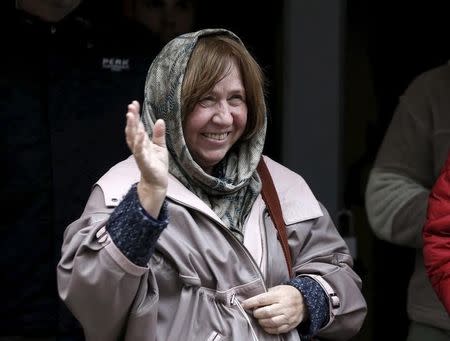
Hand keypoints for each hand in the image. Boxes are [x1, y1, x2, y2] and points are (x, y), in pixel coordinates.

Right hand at [125, 100, 167, 217]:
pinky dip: (139, 143)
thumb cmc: (157, 165)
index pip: (137, 126)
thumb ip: (159, 134)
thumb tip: (160, 120)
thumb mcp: (160, 147)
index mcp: (142, 142)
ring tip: (132, 116)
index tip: (134, 103)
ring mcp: (140, 155)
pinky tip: (140, 134)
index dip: (135, 115)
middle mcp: (139, 147)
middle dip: (131, 119)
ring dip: (132, 128)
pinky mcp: (144, 163)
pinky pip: (140, 152)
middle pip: (133, 131)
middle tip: (130, 107)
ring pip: (133, 140)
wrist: (157, 182)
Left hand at [241, 285, 306, 334]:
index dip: (251, 302)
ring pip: (271, 322)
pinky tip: (265, 325)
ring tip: (260, 318)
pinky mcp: (290, 325)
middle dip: (257, 313)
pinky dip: (268, 328)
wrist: (305, 301)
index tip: (244, 304)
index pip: (262, 299)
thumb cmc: (288, 293)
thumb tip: (253, 299)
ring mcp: (288, 317)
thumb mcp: (278, 288)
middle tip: (254, 311)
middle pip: (266, 312)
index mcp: (280, 295)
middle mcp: (284, 306)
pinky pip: (277, 330)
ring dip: (261, 321)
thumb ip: (267, 293)